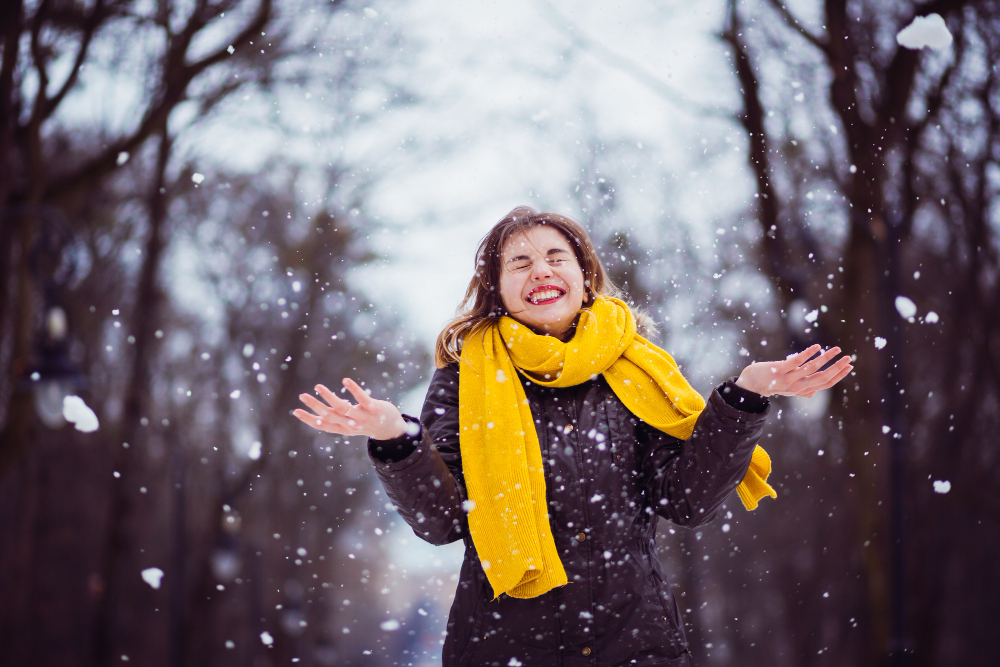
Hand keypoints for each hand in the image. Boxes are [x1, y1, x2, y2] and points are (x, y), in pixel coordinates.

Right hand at [293, 378, 407, 439]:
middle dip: (315, 406)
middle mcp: (351, 425)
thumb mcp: (350, 423)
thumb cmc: (367, 422)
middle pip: (330, 416)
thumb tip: (320, 413)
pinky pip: (362, 399)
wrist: (391, 428)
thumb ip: (337, 418)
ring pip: (343, 408)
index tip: (296, 411)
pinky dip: (353, 389)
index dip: (309, 420)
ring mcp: (362, 417)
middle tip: (302, 395)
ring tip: (317, 386)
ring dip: (329, 397)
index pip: (323, 426)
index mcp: (343, 428)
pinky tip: (345, 380)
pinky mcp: (373, 408)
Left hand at [736, 344, 852, 397]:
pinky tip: (817, 346)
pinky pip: (796, 361)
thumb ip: (803, 391)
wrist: (751, 384)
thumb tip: (815, 393)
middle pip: (822, 378)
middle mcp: (797, 386)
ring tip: (837, 349)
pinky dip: (808, 353)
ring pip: (812, 368)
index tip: (850, 366)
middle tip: (848, 357)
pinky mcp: (779, 370)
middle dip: (837, 368)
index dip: (839, 376)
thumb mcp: (789, 390)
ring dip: (826, 358)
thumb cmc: (772, 384)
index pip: (825, 384)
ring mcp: (788, 378)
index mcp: (802, 390)